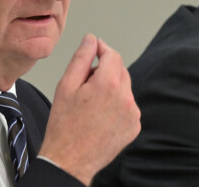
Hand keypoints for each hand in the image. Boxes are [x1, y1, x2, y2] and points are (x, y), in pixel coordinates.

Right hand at [39, 34, 140, 185]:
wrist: (70, 159)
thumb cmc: (64, 125)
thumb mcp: (66, 85)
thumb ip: (81, 58)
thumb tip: (91, 40)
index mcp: (109, 84)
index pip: (112, 54)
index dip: (102, 48)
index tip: (94, 48)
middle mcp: (125, 98)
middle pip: (120, 70)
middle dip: (105, 69)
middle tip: (84, 83)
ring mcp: (132, 114)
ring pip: (125, 88)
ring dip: (111, 87)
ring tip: (90, 103)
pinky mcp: (134, 127)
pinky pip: (128, 106)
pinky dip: (117, 104)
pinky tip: (99, 115)